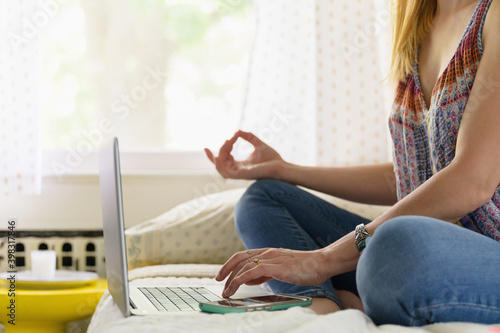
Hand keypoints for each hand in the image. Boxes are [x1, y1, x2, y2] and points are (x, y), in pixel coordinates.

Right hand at [204, 130, 284, 179]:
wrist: (281, 166)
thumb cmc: (272, 158)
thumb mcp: (258, 144)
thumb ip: (249, 137)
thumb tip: (238, 131)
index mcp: (240, 164)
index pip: (225, 158)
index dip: (224, 147)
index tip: (230, 136)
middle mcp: (237, 170)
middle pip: (220, 163)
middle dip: (218, 151)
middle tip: (226, 140)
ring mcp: (239, 173)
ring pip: (220, 167)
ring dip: (218, 156)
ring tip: (225, 144)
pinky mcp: (242, 175)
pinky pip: (225, 173)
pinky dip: (219, 165)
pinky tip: (217, 157)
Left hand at [215, 248, 329, 297]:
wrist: (321, 263)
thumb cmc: (304, 267)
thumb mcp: (281, 269)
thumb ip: (265, 272)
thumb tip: (251, 279)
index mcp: (268, 252)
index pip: (243, 255)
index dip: (230, 264)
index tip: (222, 276)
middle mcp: (267, 253)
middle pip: (239, 258)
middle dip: (226, 270)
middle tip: (218, 282)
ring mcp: (272, 259)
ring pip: (245, 266)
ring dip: (232, 279)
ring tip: (227, 291)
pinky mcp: (278, 267)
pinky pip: (256, 270)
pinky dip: (243, 277)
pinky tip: (237, 284)